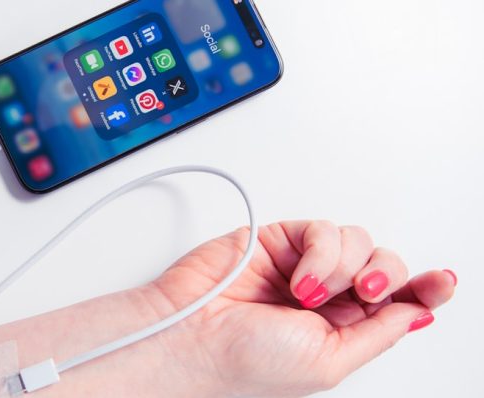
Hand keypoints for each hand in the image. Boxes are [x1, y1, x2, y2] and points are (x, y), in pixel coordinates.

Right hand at [143, 221, 455, 397]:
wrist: (194, 333)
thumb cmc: (248, 360)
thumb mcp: (329, 361)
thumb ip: (377, 333)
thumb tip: (415, 310)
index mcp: (341, 329)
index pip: (396, 301)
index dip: (424, 288)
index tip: (443, 282)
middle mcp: (327, 295)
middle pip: (383, 264)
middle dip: (383, 276)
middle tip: (363, 293)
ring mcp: (304, 265)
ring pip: (357, 242)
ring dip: (342, 268)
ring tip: (308, 293)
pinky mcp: (282, 240)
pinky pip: (323, 229)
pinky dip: (320, 251)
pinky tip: (300, 276)